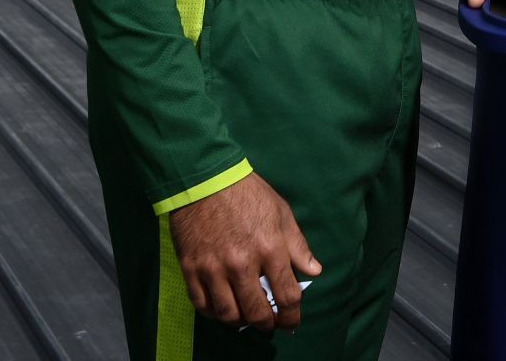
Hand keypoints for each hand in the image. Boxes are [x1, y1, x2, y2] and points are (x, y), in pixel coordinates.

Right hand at [168, 172, 320, 330]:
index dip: (292, 316)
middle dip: (267, 325)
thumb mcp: (281, 213)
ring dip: (241, 322)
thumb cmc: (248, 193)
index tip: (292, 322)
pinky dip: (214, 313)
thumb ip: (298, 245)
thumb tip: (313, 271)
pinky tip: (222, 309)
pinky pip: (202, 305)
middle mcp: (242, 264)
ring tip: (247, 318)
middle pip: (257, 312)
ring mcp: (214, 268)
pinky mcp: (191, 269)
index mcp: (270, 248)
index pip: (287, 295)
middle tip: (270, 326)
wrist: (205, 179)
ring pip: (228, 314)